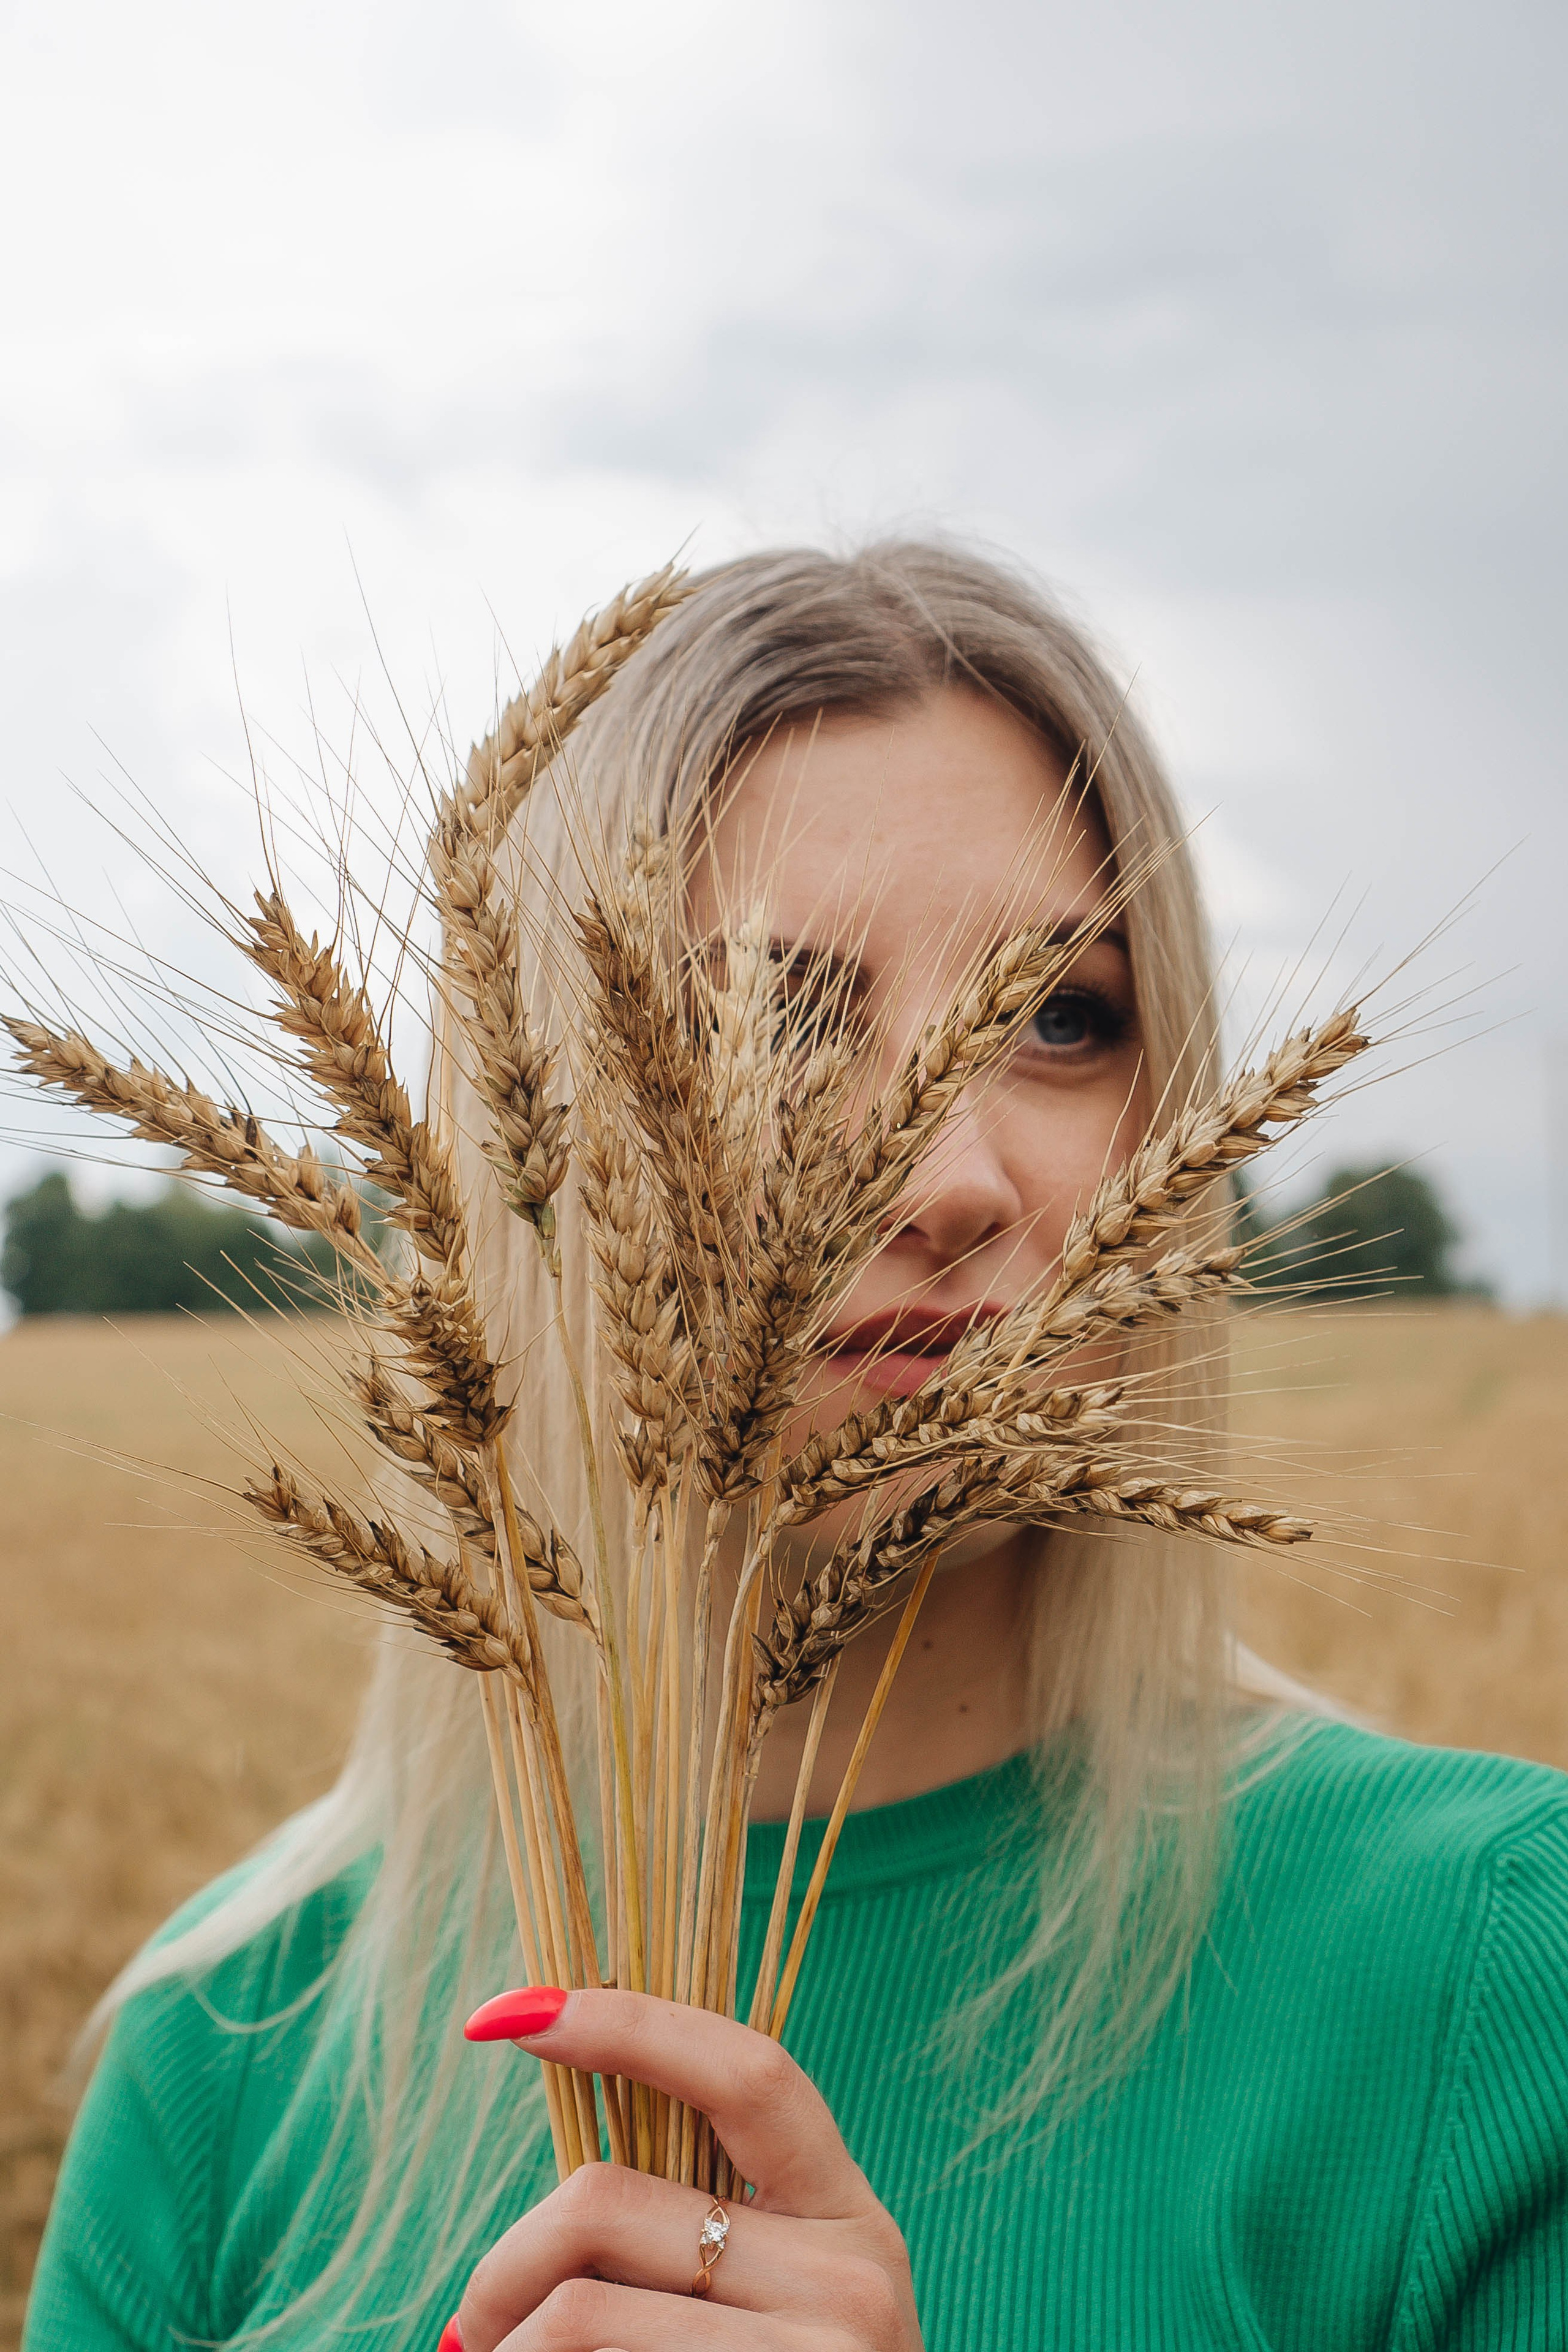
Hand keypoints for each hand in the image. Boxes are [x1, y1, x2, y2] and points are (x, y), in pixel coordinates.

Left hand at [447, 1986, 923, 2350]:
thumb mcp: (771, 2306)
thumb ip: (687, 2230)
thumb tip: (533, 2196)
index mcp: (851, 2216)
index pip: (745, 2070)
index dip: (626, 2020)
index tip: (505, 2015)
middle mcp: (853, 2280)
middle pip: (605, 2201)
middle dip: (503, 2263)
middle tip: (473, 2329)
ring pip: (575, 2315)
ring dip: (502, 2350)